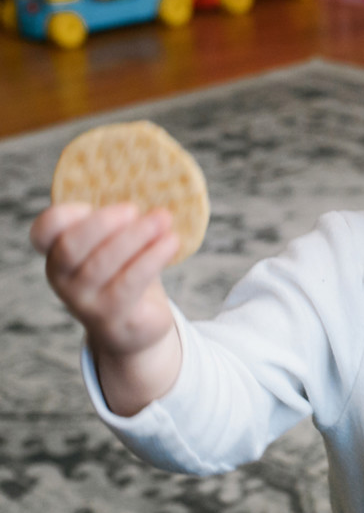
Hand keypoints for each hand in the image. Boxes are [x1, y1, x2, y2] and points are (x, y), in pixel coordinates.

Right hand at [30, 202, 182, 413]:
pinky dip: (152, 259)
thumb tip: (153, 184)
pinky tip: (171, 243)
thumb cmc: (124, 274)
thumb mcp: (115, 247)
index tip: (89, 203)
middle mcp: (63, 279)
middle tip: (134, 208)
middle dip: (103, 223)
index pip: (43, 232)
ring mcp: (85, 302)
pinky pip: (129, 284)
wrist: (134, 327)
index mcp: (58, 254)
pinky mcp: (112, 319)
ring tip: (164, 220)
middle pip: (72, 246)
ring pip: (102, 265)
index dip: (61, 216)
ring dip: (136, 238)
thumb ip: (120, 224)